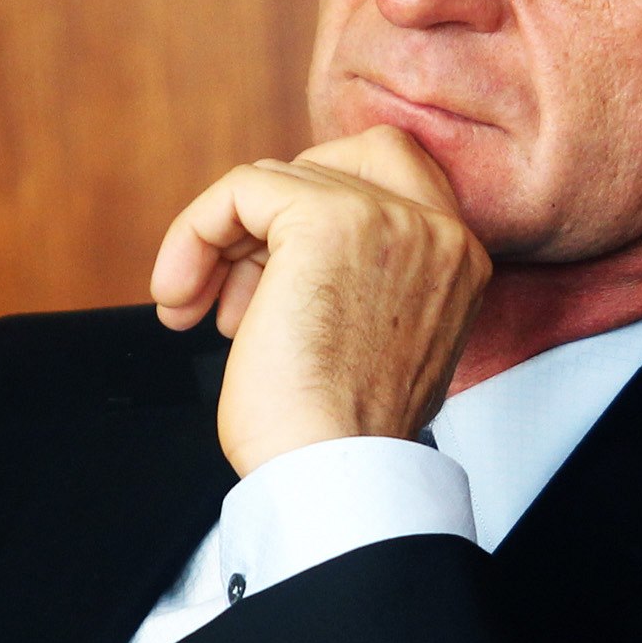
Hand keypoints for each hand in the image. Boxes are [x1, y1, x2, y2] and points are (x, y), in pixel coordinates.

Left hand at [150, 125, 491, 476]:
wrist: (333, 475)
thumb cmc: (336, 437)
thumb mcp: (371, 342)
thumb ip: (359, 280)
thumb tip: (276, 249)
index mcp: (460, 262)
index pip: (392, 178)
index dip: (315, 208)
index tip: (267, 269)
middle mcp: (437, 230)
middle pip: (334, 166)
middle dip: (266, 220)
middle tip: (230, 284)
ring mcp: (388, 218)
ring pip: (278, 180)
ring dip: (220, 241)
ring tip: (196, 305)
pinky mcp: (327, 220)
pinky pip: (241, 190)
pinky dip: (196, 232)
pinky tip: (181, 294)